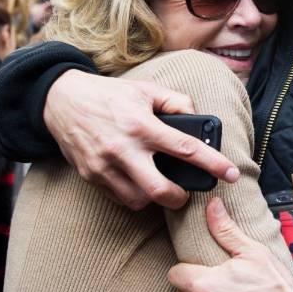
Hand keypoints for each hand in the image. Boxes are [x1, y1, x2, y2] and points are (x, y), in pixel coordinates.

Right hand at [44, 69, 238, 208]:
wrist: (60, 100)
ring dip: (154, 199)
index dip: (214, 164)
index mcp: (141, 125)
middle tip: (185, 194)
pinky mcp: (90, 176)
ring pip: (139, 201)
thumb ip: (176, 102)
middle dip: (180, 199)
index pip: (186, 148)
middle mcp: (123, 148)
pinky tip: (137, 181)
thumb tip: (197, 120)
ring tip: (158, 184)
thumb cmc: (108, 95)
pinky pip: (119, 198)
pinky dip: (133, 195)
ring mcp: (104, 165)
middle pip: (161, 190)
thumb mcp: (145, 90)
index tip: (232, 175)